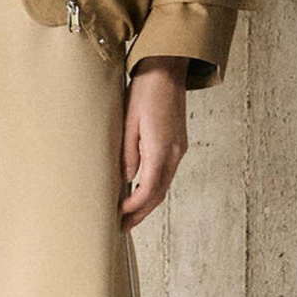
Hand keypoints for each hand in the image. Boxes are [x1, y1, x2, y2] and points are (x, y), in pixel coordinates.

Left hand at [120, 57, 188, 228]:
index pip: (149, 189)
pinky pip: (165, 173)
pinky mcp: (177, 143)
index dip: (133, 208)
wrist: (167, 69)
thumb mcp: (129, 121)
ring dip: (147, 202)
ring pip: (163, 185)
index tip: (118, 217)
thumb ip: (128, 152)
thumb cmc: (146, 90)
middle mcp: (174, 153)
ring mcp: (178, 148)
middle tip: (122, 227)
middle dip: (141, 213)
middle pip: (158, 193)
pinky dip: (152, 187)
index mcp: (162, 149)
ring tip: (128, 215)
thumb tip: (125, 179)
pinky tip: (140, 190)